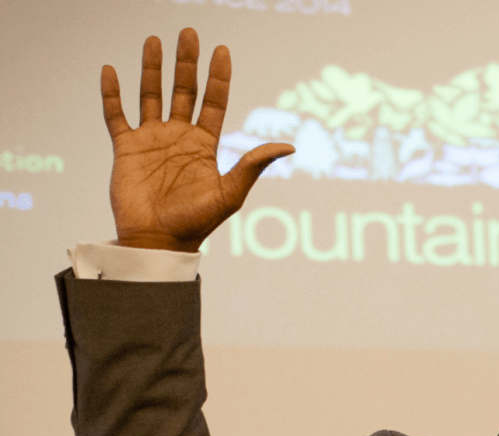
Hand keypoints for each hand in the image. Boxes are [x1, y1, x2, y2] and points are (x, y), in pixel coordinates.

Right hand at [102, 28, 293, 251]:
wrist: (159, 241)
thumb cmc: (197, 223)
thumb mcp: (230, 193)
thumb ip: (253, 165)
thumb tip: (289, 146)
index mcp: (204, 145)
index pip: (213, 102)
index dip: (217, 77)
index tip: (221, 50)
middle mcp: (179, 137)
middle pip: (183, 90)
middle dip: (186, 62)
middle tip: (188, 32)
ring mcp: (152, 140)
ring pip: (151, 95)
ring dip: (151, 68)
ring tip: (154, 40)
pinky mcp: (126, 148)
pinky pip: (116, 115)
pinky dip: (112, 93)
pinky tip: (111, 70)